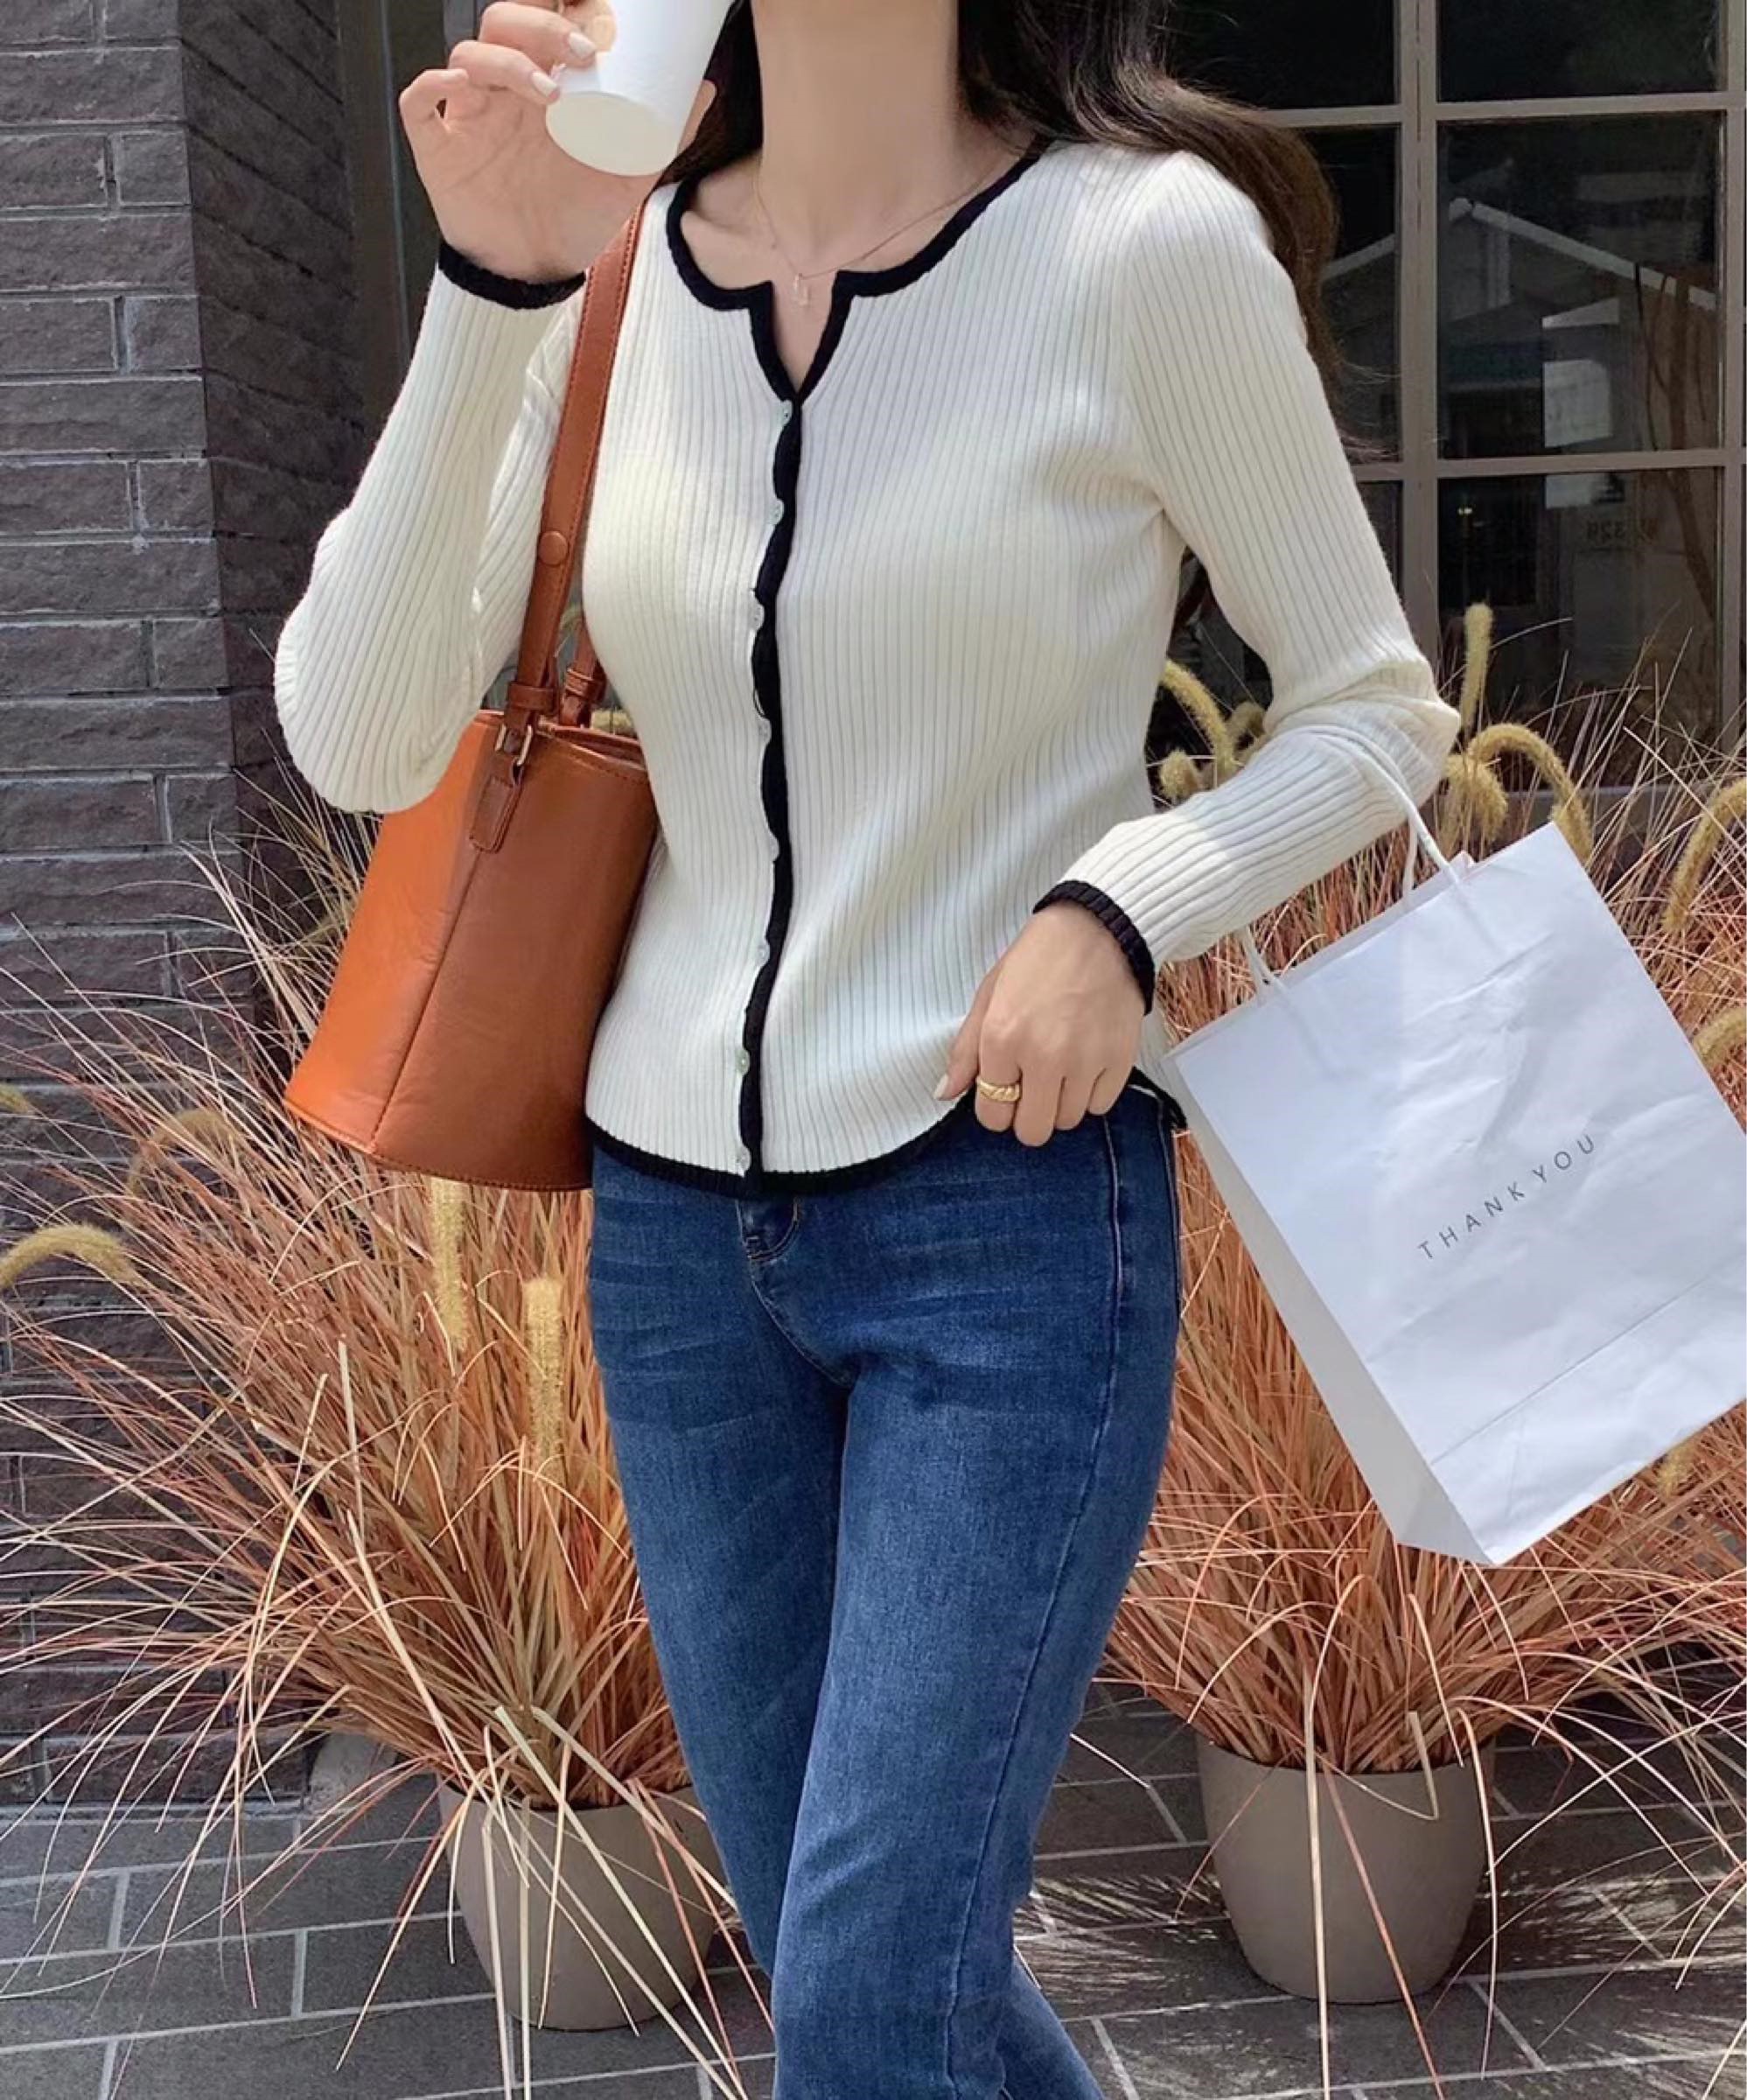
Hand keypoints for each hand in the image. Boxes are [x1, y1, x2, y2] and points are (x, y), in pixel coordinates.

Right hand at [399, 3, 716, 283]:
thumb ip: (663, 134)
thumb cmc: (575, 216)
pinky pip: (419, 105)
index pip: (545, 20)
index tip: (603, 17)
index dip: (564, 8)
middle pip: (505, 23)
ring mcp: (470, 117)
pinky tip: (459, 89)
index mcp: (545, 85)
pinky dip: (432, 86)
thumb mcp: (628, 177)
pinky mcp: (439, 151)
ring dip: (508, 63)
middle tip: (584, 53)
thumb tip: (705, 88)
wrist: (536, 273)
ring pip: (469, 55)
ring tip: (548, 95)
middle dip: (542, 26)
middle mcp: (505, 92)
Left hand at [938, 903, 1147, 1146]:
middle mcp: (1044, 1057)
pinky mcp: (1120, 1060)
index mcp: (1003, 1039)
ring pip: (1068, 1121)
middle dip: (1027, 1114)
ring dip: (1061, 1103)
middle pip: (1032, 1131)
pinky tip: (1086, 1062)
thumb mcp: (989, 995)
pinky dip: (1091, 1093)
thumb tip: (945, 1092)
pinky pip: (1100, 1106)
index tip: (1005, 1089)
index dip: (996, 1107)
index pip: (993, 1116)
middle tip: (1032, 1086)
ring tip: (1061, 1067)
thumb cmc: (1040, 959)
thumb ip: (966, 1050)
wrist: (1100, 930)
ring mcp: (1085, 1062)